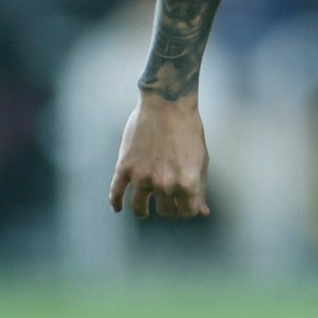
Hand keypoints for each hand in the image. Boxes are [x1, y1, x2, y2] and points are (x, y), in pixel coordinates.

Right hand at [110, 93, 211, 219]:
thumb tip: (202, 212)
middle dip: (167, 208)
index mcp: (187, 184)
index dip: (186, 209)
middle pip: (165, 211)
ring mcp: (142, 177)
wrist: (167, 104)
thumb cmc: (188, 130)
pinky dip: (115, 202)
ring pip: (139, 207)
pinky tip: (117, 208)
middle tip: (166, 202)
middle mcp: (165, 185)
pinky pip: (116, 191)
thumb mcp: (201, 161)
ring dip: (143, 211)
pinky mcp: (125, 167)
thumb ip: (200, 189)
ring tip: (144, 211)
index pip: (186, 212)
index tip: (182, 204)